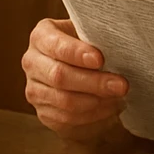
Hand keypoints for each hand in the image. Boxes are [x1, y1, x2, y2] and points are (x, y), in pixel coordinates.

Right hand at [22, 18, 127, 140]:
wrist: (81, 69)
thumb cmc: (89, 47)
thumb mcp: (90, 33)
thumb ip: (97, 37)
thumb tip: (116, 47)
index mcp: (41, 36)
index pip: (56, 45)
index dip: (77, 53)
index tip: (99, 60)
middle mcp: (32, 62)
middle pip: (59, 76)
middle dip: (94, 82)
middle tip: (121, 85)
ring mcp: (35, 90)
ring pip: (65, 101)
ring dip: (97, 101)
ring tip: (119, 97)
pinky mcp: (43, 113)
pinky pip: (68, 119)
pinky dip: (93, 115)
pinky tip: (110, 107)